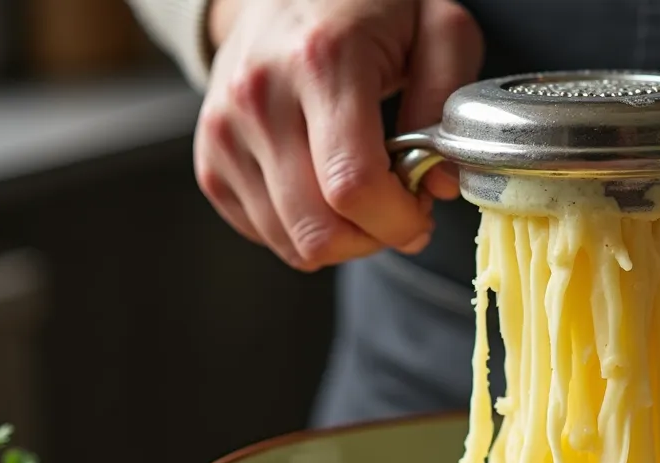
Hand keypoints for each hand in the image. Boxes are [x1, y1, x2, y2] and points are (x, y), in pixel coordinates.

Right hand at [194, 0, 482, 270]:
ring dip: (340, 238)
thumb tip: (438, 185)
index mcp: (322, 61)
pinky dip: (303, 228)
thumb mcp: (440, 28)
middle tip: (396, 211)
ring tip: (362, 194)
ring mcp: (225, 130)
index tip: (420, 211)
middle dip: (372, 239)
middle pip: (317, 229)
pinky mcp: (210, 157)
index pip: (353, 185)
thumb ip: (449, 102)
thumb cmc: (369, 9)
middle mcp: (260, 97)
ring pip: (290, 242)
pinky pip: (263, 233)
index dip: (397, 221)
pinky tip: (324, 188)